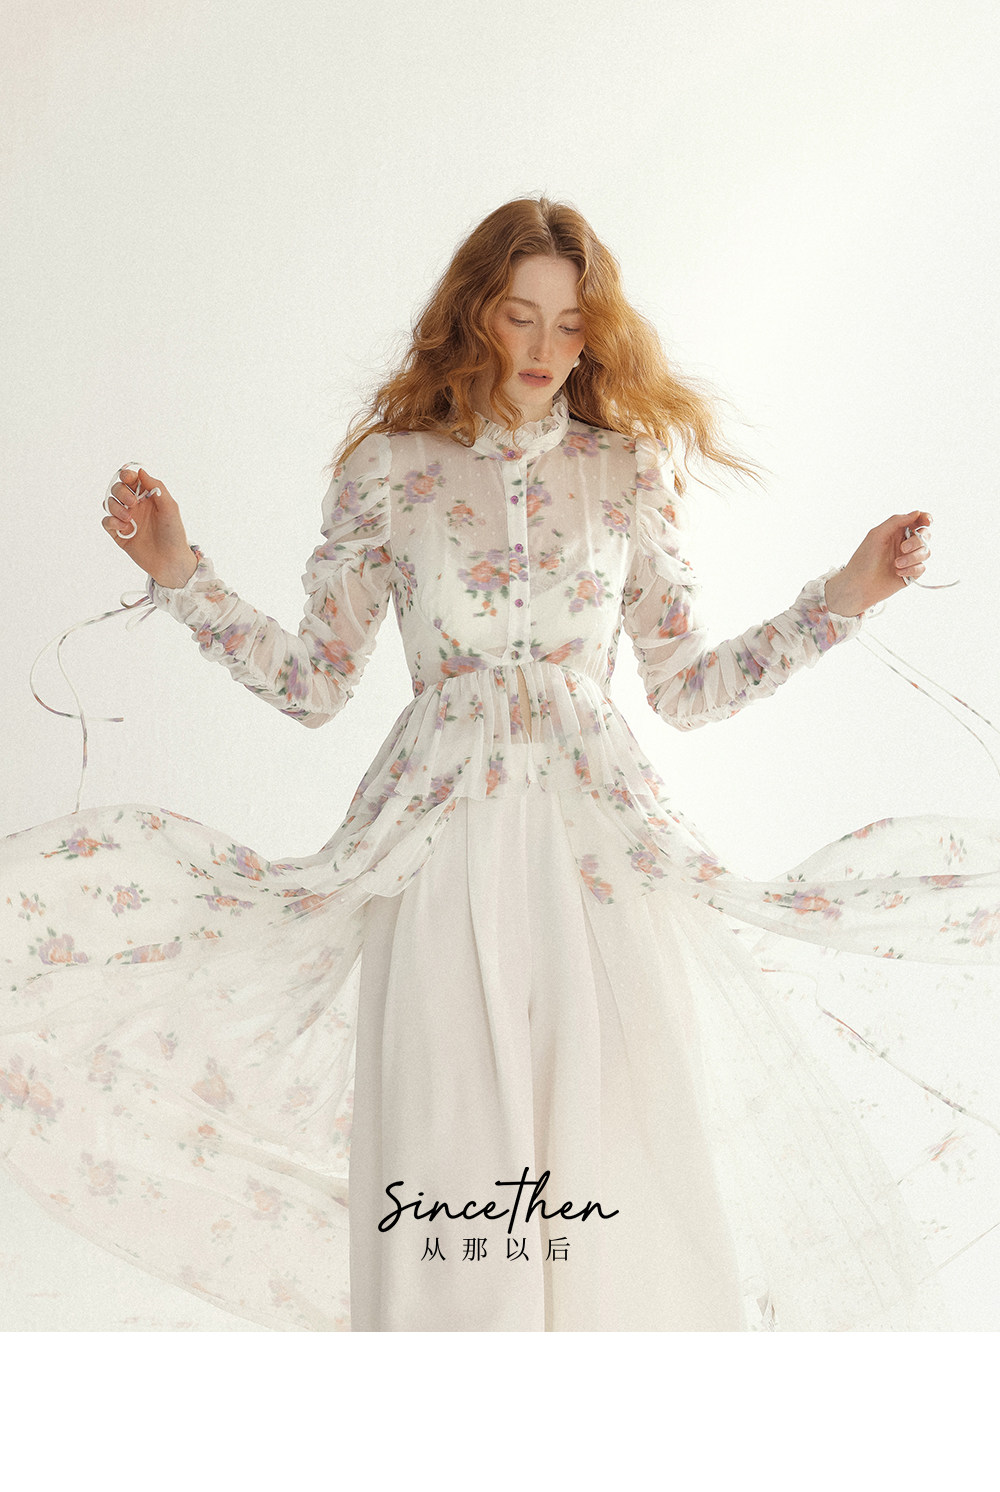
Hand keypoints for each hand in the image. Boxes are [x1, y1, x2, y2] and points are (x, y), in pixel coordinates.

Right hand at [102, 466, 198, 587]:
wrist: (170, 561)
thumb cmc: (174, 534)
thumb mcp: (170, 507)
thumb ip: (156, 487)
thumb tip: (140, 471)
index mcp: (147, 497)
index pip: (130, 479)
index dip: (126, 475)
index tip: (128, 479)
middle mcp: (135, 506)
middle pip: (116, 489)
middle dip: (120, 492)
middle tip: (132, 503)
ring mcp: (126, 519)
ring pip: (108, 503)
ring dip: (115, 507)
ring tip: (129, 519)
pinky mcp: (119, 534)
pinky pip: (106, 521)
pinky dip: (111, 521)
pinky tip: (124, 528)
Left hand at [824, 509, 931, 616]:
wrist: (859, 585)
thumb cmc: (864, 559)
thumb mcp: (877, 535)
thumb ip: (896, 521)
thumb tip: (916, 513)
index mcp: (896, 532)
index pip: (917, 521)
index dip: (925, 519)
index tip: (927, 522)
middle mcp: (904, 543)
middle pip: (925, 535)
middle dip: (917, 541)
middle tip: (903, 548)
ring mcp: (909, 559)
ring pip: (926, 552)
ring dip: (912, 557)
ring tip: (896, 564)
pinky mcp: (911, 573)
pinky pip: (922, 567)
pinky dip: (911, 569)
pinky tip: (898, 573)